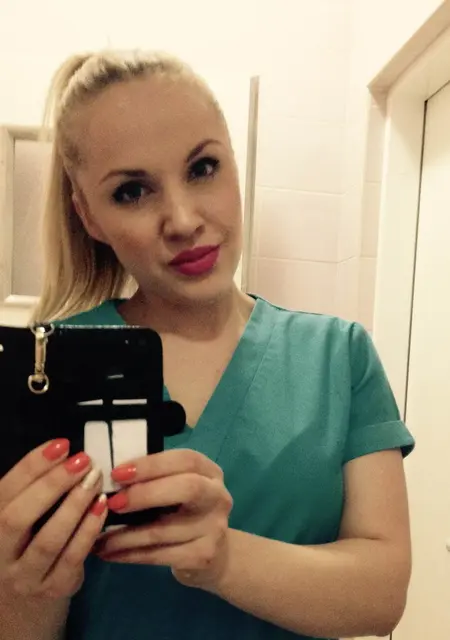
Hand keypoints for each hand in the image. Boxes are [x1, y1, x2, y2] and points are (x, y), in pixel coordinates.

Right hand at [0, 440, 107, 600]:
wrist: (20, 604)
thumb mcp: (15, 518)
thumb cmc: (22, 546)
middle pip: (19, 518)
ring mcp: (25, 576)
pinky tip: (101, 506)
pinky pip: (73, 557)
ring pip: (48, 540)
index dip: (31, 466)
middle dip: (52, 485)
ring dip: (74, 505)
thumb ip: (29, 491)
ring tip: (94, 479)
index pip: (5, 492)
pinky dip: (89, 529)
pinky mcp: (54, 589)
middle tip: (83, 460)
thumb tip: (62, 453)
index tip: (61, 445)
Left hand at [94, 449, 232, 587]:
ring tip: (96, 536)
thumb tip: (108, 476)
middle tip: (112, 503)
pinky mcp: (203, 556)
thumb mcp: (177, 488)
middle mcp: (218, 497)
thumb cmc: (184, 513)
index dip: (151, 464)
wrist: (214, 556)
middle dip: (145, 494)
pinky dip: (130, 555)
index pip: (185, 460)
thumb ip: (154, 479)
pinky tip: (108, 554)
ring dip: (124, 534)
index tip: (117, 473)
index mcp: (209, 472)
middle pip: (187, 488)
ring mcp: (214, 528)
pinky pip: (160, 555)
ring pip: (164, 530)